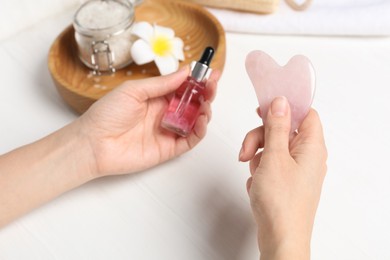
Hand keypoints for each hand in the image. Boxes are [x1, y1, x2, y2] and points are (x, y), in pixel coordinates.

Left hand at [78, 66, 219, 176]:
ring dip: (205, 111)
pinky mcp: (169, 148)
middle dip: (206, 93)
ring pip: (195, 121)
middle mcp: (164, 113)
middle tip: (212, 85)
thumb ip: (161, 84)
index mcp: (156, 97)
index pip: (183, 87)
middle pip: (192, 103)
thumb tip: (185, 72)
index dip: (198, 80)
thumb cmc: (107, 114)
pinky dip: (200, 131)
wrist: (93, 144)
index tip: (211, 72)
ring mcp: (168, 131)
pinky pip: (190, 139)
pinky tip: (202, 120)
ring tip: (206, 103)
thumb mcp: (134, 90)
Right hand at [239, 97, 326, 259]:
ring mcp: (296, 170)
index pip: (304, 113)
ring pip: (273, 148)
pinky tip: (257, 183)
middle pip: (282, 130)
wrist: (280, 238)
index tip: (264, 108)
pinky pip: (270, 165)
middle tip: (247, 151)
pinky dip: (259, 170)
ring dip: (256, 155)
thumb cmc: (281, 202)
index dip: (285, 107)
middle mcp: (307, 157)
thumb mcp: (274, 157)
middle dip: (260, 137)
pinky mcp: (286, 182)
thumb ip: (277, 127)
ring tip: (251, 171)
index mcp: (312, 147)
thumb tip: (281, 102)